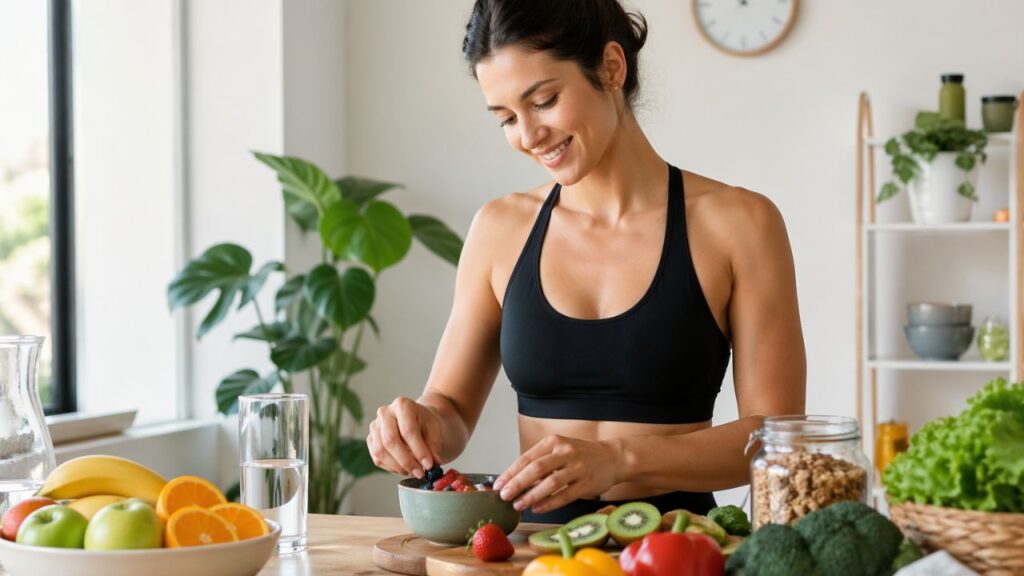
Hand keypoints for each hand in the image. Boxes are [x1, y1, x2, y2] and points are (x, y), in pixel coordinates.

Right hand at [367, 396, 442, 478]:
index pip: (408, 430)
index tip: (429, 465)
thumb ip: (433, 446)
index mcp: (402, 405)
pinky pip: (377, 458)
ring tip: (414, 471)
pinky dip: (391, 468)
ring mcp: (374, 426)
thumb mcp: (435, 429)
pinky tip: (405, 468)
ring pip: (381, 451)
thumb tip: (431, 465)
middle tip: (420, 473)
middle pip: (390, 440)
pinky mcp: (370, 439)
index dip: (419, 450)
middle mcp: (385, 413)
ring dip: (398, 466)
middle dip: (406, 461)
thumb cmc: (425, 422)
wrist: (416, 419)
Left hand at [493, 434, 622, 513]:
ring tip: (518, 505)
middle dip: (517, 484)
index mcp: (554, 442)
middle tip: (504, 496)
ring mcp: (578, 468)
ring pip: (550, 483)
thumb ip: (541, 461)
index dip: (511, 472)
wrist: (614, 457)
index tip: (498, 485)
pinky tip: (538, 508)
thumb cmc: (582, 455)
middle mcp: (565, 452)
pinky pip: (565, 495)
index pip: (527, 458)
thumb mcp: (560, 449)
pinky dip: (549, 503)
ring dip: (531, 495)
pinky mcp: (587, 483)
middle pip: (536, 469)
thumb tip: (515, 479)